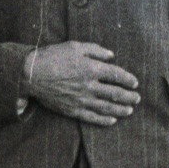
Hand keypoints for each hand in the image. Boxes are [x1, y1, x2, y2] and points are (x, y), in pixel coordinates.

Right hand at [24, 43, 139, 124]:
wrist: (31, 74)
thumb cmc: (53, 56)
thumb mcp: (75, 46)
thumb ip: (96, 50)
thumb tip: (111, 56)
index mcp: (91, 68)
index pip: (116, 75)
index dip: (128, 79)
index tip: (135, 83)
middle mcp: (89, 85)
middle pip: (115, 93)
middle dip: (129, 96)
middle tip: (137, 98)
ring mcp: (81, 99)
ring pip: (106, 107)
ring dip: (121, 109)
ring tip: (130, 110)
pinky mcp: (72, 109)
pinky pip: (92, 117)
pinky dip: (104, 120)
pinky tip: (112, 120)